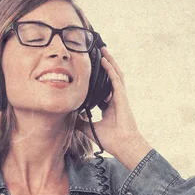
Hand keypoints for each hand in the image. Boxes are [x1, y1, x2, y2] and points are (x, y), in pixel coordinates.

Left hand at [75, 46, 150, 160]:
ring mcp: (120, 97)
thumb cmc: (111, 140)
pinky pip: (115, 79)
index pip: (102, 88)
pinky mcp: (122, 97)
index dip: (97, 78)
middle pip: (110, 77)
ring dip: (109, 61)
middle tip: (96, 52)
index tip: (89, 70)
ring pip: (115, 74)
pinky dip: (110, 69)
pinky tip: (104, 60)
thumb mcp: (91, 129)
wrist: (123, 145)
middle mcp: (115, 99)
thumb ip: (82, 123)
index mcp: (109, 106)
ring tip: (102, 49)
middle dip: (105, 64)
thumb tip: (71, 119)